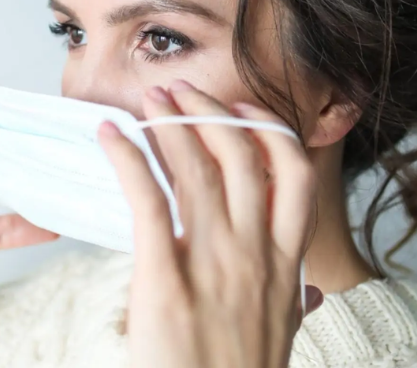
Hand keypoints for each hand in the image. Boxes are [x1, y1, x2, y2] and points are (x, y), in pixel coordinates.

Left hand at [98, 80, 322, 367]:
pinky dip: (128, 160)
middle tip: (180, 90)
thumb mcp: (283, 335)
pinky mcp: (165, 280)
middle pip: (240, 156)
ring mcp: (212, 264)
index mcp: (284, 260)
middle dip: (208, 111)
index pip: (294, 175)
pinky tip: (111, 135)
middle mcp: (254, 252)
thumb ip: (296, 303)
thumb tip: (313, 293)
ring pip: (195, 170)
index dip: (270, 132)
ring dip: (169, 124)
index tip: (242, 112)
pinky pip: (148, 202)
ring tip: (150, 100)